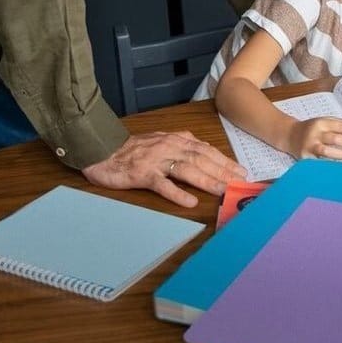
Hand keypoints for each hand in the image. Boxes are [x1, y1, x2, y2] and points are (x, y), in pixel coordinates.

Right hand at [81, 130, 246, 207]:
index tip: (240, 171)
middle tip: (239, 182)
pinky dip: (177, 193)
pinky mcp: (142, 174)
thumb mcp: (162, 140)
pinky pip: (162, 185)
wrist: (102, 149)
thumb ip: (182, 144)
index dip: (224, 161)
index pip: (206, 150)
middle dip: (223, 171)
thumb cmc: (133, 148)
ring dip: (207, 180)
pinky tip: (190, 202)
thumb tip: (205, 151)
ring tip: (222, 190)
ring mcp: (156, 161)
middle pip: (201, 159)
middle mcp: (169, 148)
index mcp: (176, 140)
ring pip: (186, 170)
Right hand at [287, 117, 341, 160]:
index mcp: (321, 123)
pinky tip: (335, 164)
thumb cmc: (311, 128)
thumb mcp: (325, 121)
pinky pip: (319, 162)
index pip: (340, 126)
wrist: (290, 135)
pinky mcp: (305, 158)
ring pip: (326, 151)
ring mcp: (309, 147)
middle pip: (334, 139)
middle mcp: (314, 134)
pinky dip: (329, 164)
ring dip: (339, 154)